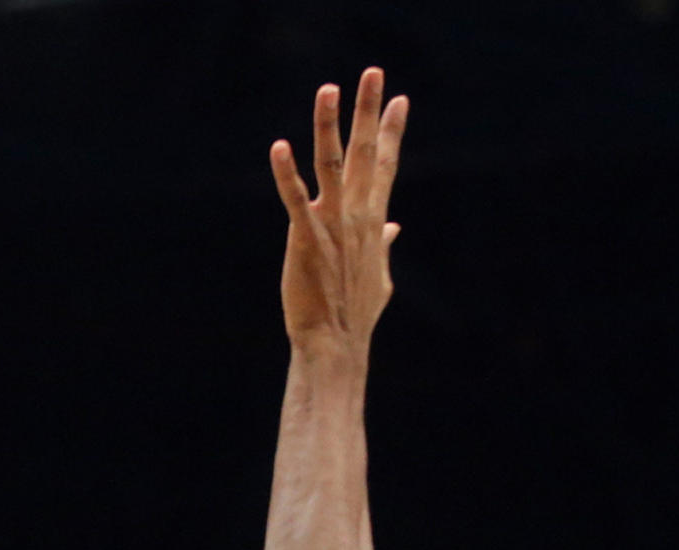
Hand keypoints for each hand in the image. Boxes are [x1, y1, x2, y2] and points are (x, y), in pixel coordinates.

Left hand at [269, 69, 408, 354]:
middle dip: (370, 111)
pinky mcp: (306, 241)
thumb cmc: (354, 315)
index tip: (399, 99)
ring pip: (332, 165)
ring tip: (329, 88)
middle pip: (365, 153)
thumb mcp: (378, 276)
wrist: (336, 347)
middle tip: (374, 72)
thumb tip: (395, 227)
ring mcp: (333, 227)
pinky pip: (295, 201)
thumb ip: (385, 246)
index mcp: (374, 221)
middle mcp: (357, 217)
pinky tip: (279, 147)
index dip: (392, 131)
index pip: (386, 165)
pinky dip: (286, 174)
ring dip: (330, 126)